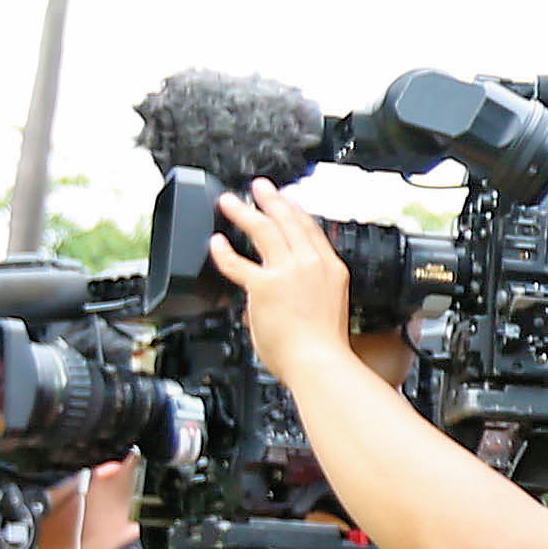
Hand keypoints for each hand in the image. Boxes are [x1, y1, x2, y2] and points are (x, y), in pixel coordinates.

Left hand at [211, 183, 380, 379]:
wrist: (320, 362)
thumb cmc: (325, 347)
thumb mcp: (328, 307)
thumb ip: (306, 291)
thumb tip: (282, 290)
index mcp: (332, 269)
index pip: (311, 229)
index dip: (295, 210)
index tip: (286, 200)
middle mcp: (311, 264)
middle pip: (288, 220)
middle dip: (271, 199)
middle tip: (259, 187)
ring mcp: (288, 272)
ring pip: (264, 230)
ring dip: (245, 211)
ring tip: (230, 202)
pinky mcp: (264, 285)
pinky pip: (238, 262)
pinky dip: (223, 251)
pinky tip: (215, 242)